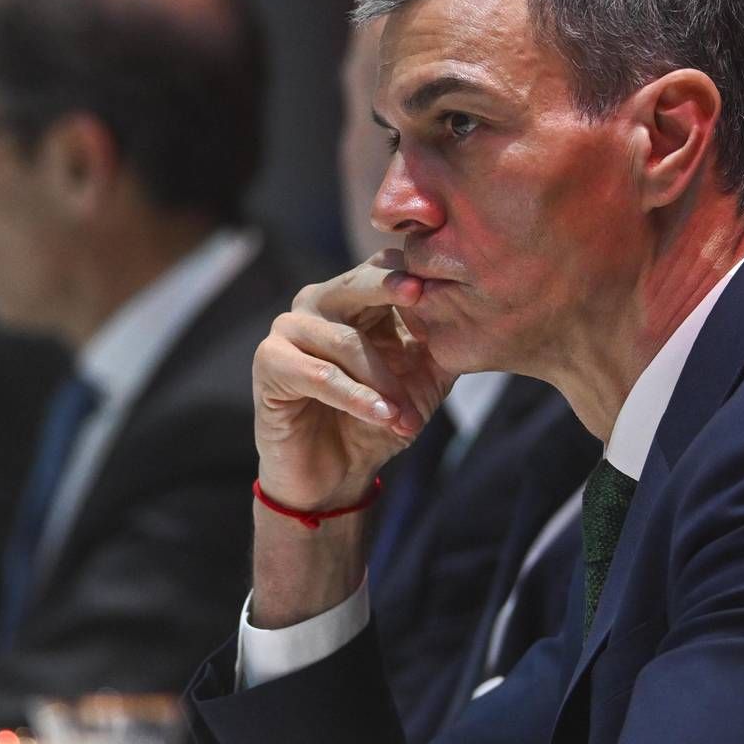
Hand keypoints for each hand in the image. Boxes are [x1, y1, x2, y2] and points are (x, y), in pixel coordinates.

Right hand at [253, 249, 454, 509]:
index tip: (449, 273)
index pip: (386, 265)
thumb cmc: (375, 422)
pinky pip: (320, 375)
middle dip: (391, 287)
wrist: (332, 478)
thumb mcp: (421, 383)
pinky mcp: (269, 363)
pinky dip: (356, 398)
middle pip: (358, 281)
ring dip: (383, 381)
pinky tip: (383, 417)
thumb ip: (441, 346)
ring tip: (407, 417)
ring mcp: (289, 329)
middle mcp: (319, 302)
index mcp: (356, 297)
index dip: (415, 268)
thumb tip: (474, 312)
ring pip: (345, 339)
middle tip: (421, 294)